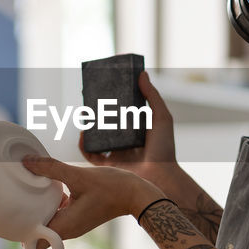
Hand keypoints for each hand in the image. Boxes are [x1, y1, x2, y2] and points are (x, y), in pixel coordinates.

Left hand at [22, 154, 163, 243]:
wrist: (138, 193)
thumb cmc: (113, 187)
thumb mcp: (79, 175)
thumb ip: (51, 168)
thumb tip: (25, 161)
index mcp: (64, 227)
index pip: (33, 244)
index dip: (18, 234)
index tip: (8, 217)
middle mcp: (67, 230)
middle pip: (36, 233)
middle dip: (23, 218)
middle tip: (11, 199)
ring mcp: (73, 224)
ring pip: (46, 222)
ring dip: (37, 209)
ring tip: (26, 190)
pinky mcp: (78, 216)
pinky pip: (57, 214)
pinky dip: (49, 204)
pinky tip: (49, 186)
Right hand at [78, 72, 178, 186]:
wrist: (160, 174)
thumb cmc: (164, 148)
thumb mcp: (161, 117)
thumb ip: (152, 96)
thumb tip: (142, 74)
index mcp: (136, 130)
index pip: (121, 113)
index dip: (111, 103)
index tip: (102, 92)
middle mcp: (125, 141)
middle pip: (106, 125)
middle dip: (96, 114)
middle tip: (89, 102)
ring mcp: (116, 153)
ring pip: (96, 139)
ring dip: (87, 128)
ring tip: (84, 116)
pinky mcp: (109, 166)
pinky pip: (91, 155)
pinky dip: (83, 146)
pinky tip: (83, 134)